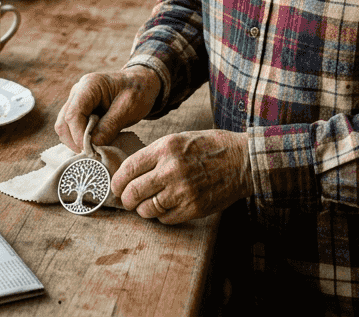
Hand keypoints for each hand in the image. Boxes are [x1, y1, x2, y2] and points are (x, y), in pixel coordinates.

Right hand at [54, 67, 160, 151]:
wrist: (142, 83)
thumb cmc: (138, 91)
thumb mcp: (128, 108)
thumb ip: (110, 126)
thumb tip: (93, 145)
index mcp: (89, 85)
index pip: (73, 114)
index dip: (79, 135)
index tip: (91, 151)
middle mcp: (77, 92)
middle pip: (63, 122)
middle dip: (75, 141)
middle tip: (92, 155)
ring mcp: (76, 101)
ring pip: (64, 127)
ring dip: (76, 141)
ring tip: (94, 151)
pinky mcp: (79, 111)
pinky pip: (72, 128)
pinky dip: (79, 139)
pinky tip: (94, 145)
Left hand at [110, 129, 250, 224]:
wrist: (242, 160)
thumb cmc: (209, 147)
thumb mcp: (178, 139)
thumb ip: (154, 155)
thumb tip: (129, 173)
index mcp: (165, 148)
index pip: (128, 169)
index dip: (117, 182)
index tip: (116, 187)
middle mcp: (171, 169)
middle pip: (133, 192)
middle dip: (126, 200)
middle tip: (128, 200)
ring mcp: (183, 191)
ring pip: (147, 210)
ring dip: (143, 210)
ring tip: (148, 205)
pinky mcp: (193, 208)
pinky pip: (165, 219)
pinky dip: (161, 216)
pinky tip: (167, 207)